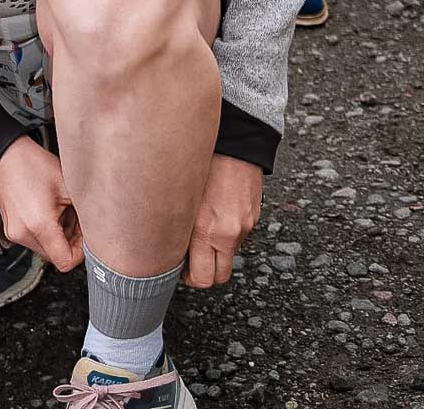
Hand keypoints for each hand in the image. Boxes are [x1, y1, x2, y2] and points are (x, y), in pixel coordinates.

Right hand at [0, 136, 83, 271]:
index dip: (80, 252)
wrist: (4, 155)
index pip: (65, 261)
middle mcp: (23, 233)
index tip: (85, 236)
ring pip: (45, 249)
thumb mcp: (68, 186)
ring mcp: (14, 233)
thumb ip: (84, 213)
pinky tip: (47, 209)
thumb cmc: (33, 164)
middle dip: (70, 241)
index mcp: (39, 225)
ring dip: (57, 236)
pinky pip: (33, 239)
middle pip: (55, 256)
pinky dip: (44, 231)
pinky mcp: (11, 229)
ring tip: (59, 209)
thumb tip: (97, 230)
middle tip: (74, 217)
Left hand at [184, 154, 262, 288]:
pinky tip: (214, 217)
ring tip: (200, 233)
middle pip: (220, 276)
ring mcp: (244, 227)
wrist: (235, 143)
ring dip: (215, 252)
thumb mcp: (182, 196)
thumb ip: (179, 225)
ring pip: (229, 255)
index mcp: (208, 230)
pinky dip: (226, 234)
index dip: (190, 279)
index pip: (202, 278)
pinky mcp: (253, 218)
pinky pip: (238, 236)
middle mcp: (229, 233)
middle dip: (205, 273)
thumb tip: (169, 245)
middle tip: (189, 260)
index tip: (179, 271)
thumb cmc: (204, 164)